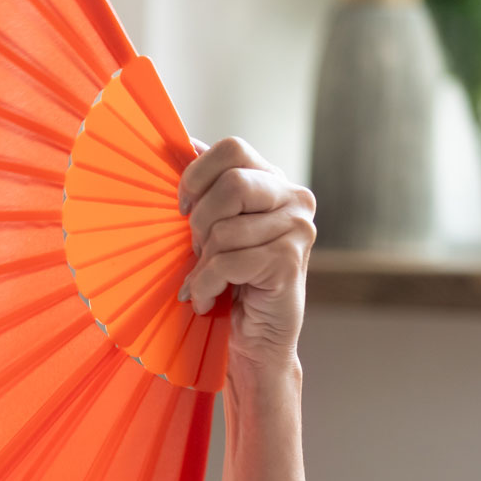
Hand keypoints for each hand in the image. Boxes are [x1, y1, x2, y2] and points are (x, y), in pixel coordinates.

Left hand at [174, 136, 314, 377]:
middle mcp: (294, 198)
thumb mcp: (212, 228)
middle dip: (199, 222)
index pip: (232, 148)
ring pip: (225, 229)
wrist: (254, 340)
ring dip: (202, 262)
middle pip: (231, 184)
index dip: (196, 175)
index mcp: (273, 180)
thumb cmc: (227, 281)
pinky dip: (205, 285)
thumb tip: (183, 140)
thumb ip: (206, 188)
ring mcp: (298, 229)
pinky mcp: (290, 261)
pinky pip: (227, 262)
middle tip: (197, 250)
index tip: (182, 208)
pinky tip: (208, 298)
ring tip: (206, 280)